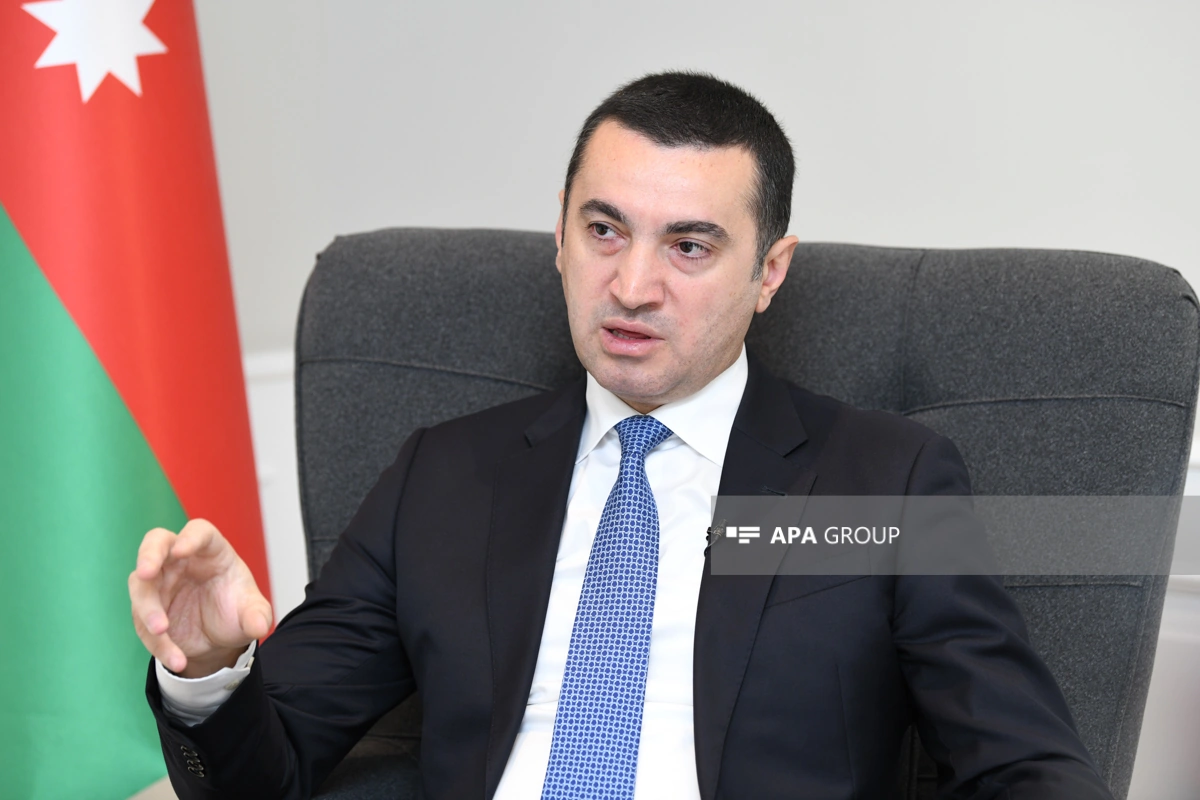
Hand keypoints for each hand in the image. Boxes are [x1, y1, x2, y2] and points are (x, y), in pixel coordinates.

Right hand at [129, 519, 272, 677]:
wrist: (218, 638)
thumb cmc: (235, 610)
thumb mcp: (252, 614)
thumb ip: (257, 617)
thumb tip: (258, 626)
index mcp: (211, 552)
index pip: (199, 532)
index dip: (190, 538)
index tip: (181, 550)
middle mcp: (180, 561)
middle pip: (156, 542)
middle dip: (149, 555)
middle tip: (146, 573)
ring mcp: (160, 583)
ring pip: (141, 584)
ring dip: (148, 607)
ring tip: (163, 630)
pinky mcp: (147, 608)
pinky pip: (143, 622)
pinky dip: (157, 642)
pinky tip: (177, 658)